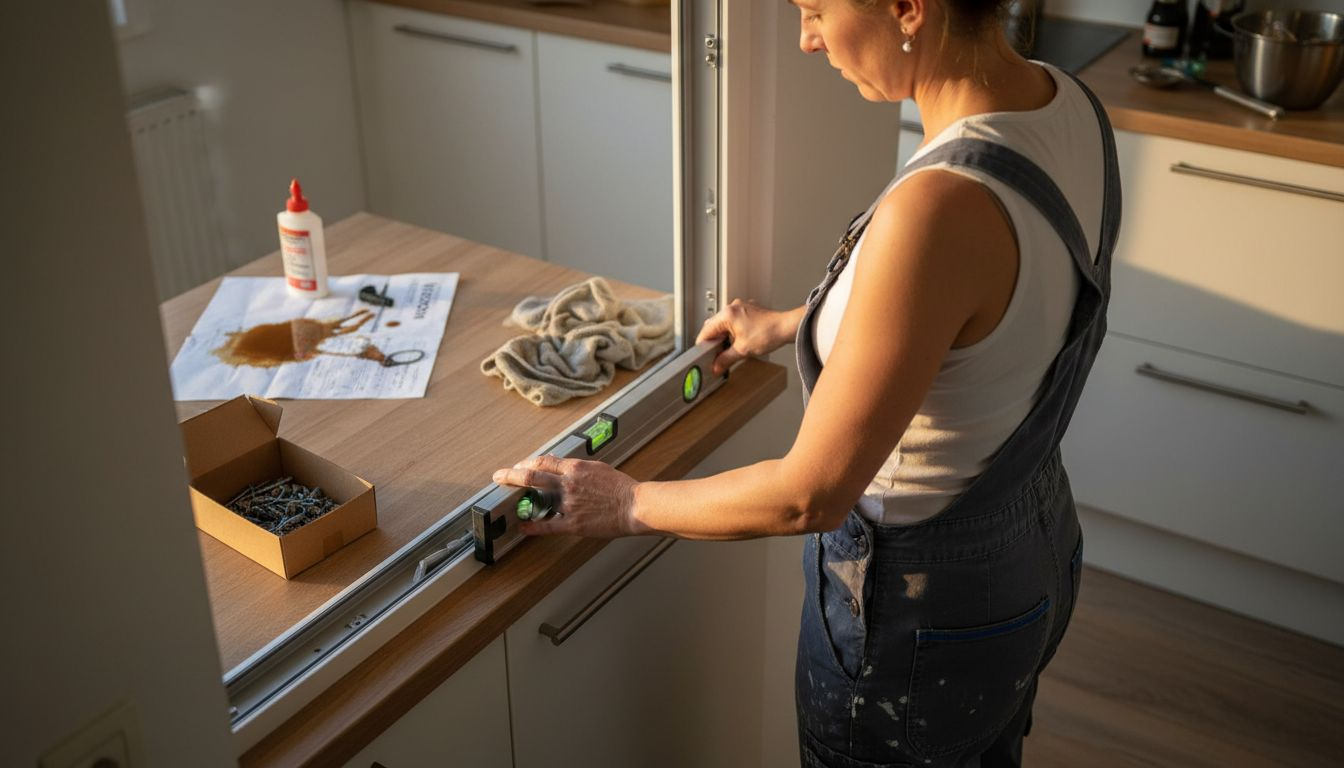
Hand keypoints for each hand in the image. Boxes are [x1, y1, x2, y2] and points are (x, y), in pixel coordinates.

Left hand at [492, 455, 643, 537]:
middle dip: (511, 475)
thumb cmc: (621, 488)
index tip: (518, 466)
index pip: (543, 461)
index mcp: (576, 468)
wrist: (636, 505)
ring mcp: (569, 504)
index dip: (527, 463)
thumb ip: (577, 468)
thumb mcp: (598, 469)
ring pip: (536, 499)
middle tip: (499, 476)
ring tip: (507, 501)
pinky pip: (547, 525)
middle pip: (532, 476)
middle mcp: (568, 484)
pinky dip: (531, 526)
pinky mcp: (573, 524)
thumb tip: (561, 465)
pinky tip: (522, 527)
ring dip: (519, 500)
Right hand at [696, 299, 803, 374]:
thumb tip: (716, 366)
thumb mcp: (743, 350)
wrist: (788, 327)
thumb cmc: (770, 333)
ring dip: (724, 336)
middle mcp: (733, 307)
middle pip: (714, 326)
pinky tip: (738, 341)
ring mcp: (741, 307)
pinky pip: (734, 320)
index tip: (702, 356)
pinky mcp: (749, 310)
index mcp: (727, 314)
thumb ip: (725, 359)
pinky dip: (732, 331)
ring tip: (728, 349)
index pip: (706, 331)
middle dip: (713, 341)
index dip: (703, 346)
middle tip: (715, 355)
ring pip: (724, 323)